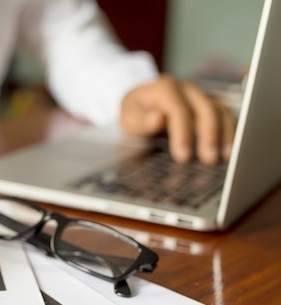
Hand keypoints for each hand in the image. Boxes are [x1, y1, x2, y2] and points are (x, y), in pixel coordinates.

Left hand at [120, 75, 236, 164]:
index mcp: (165, 88)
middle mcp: (186, 88)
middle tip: (209, 159)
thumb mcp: (129, 119)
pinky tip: (230, 150)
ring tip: (225, 157)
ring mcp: (201, 95)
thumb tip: (158, 119)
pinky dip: (230, 132)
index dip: (182, 133)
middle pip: (205, 108)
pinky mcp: (211, 104)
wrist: (142, 102)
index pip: (178, 109)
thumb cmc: (135, 113)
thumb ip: (141, 120)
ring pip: (220, 110)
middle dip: (209, 135)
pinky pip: (226, 115)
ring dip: (225, 133)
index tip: (183, 156)